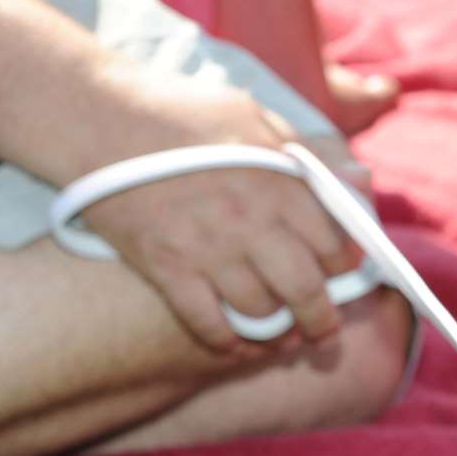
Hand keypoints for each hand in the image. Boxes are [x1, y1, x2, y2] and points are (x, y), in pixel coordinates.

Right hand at [79, 82, 362, 352]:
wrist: (97, 116)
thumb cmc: (182, 112)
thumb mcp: (257, 117)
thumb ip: (310, 157)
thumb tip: (360, 184)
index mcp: (282, 183)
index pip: (336, 244)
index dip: (346, 268)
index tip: (343, 275)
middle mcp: (252, 221)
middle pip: (307, 290)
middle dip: (323, 320)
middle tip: (325, 331)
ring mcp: (208, 247)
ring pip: (261, 312)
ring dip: (278, 333)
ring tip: (283, 338)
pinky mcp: (165, 266)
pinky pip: (206, 322)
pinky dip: (226, 341)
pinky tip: (234, 343)